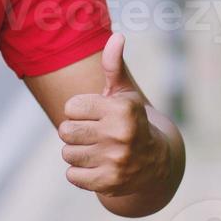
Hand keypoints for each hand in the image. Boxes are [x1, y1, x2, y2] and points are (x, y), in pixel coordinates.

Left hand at [57, 32, 169, 197]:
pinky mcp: (109, 183)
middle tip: (92, 133)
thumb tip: (117, 36)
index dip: (79, 111)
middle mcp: (120, 134)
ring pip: (67, 153)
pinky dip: (79, 172)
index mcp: (122, 109)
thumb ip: (113, 65)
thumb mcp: (123, 93)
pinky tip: (96, 166)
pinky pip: (72, 176)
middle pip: (65, 131)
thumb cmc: (130, 120)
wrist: (154, 163)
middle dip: (74, 132)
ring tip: (95, 150)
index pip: (71, 107)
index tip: (94, 114)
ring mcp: (115, 161)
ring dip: (76, 152)